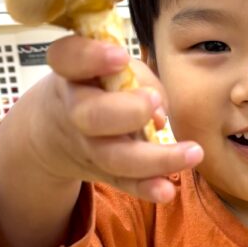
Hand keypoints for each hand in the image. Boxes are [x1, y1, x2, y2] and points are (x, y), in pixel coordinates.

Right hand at [3, 35, 203, 204]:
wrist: (55, 130)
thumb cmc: (94, 87)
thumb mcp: (107, 68)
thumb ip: (137, 77)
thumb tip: (160, 112)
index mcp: (73, 73)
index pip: (68, 58)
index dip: (91, 56)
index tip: (120, 56)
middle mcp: (74, 109)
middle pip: (91, 115)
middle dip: (126, 111)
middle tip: (153, 103)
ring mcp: (86, 145)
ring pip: (114, 157)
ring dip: (155, 159)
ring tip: (192, 153)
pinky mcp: (101, 171)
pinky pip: (123, 182)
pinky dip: (146, 188)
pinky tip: (167, 190)